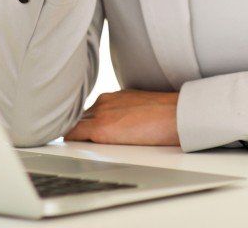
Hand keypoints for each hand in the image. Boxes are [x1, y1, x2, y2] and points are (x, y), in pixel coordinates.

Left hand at [64, 89, 179, 146]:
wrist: (177, 114)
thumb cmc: (168, 115)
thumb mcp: (142, 109)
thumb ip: (126, 114)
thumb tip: (122, 129)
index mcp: (115, 97)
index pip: (91, 112)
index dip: (87, 125)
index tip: (85, 135)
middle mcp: (104, 101)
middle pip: (80, 119)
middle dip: (79, 131)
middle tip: (78, 144)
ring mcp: (100, 113)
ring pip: (75, 126)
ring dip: (75, 136)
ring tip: (76, 148)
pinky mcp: (100, 129)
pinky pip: (72, 135)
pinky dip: (69, 142)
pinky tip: (71, 150)